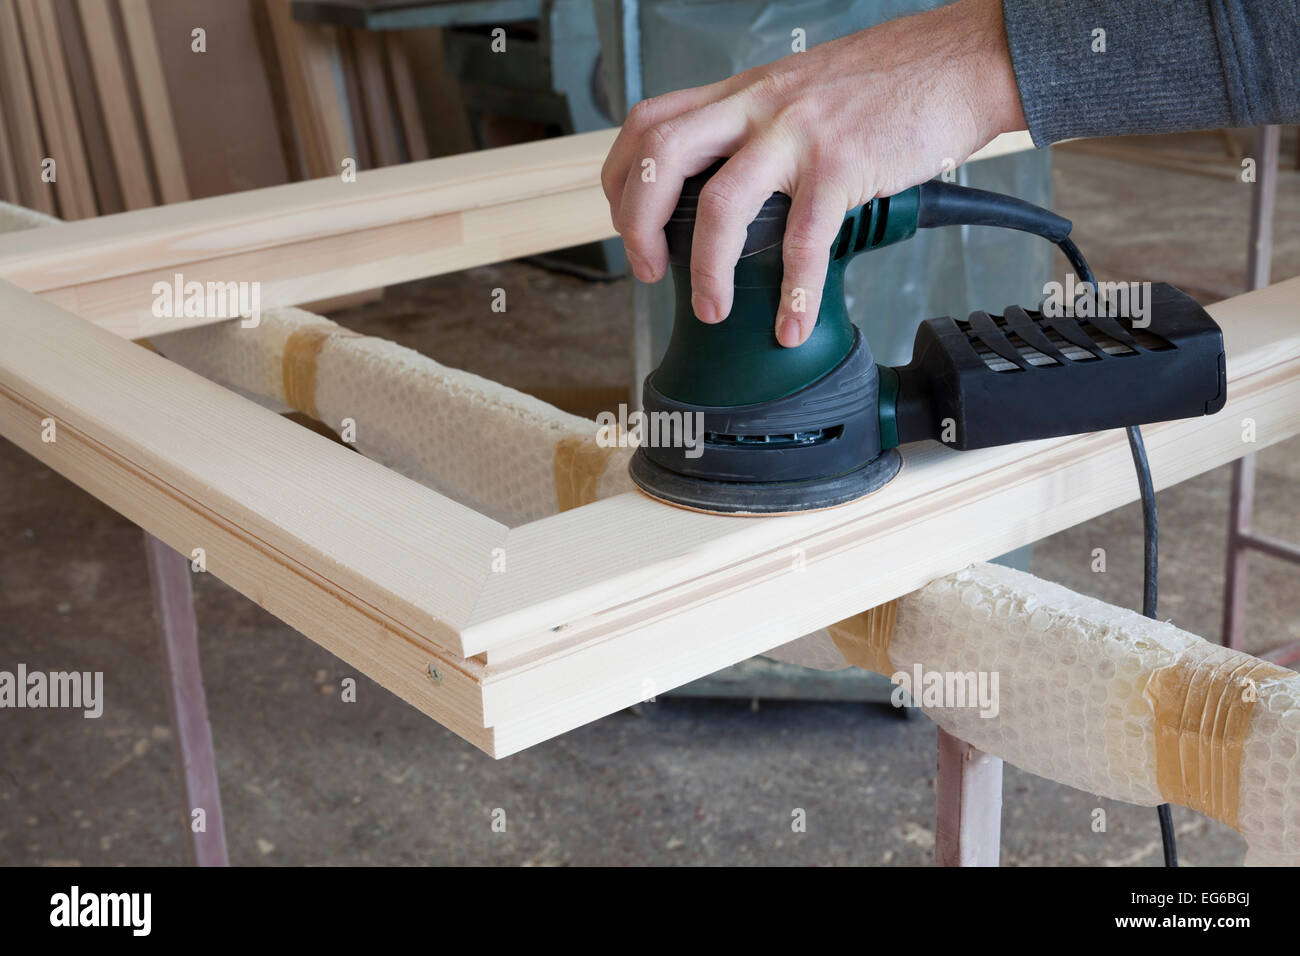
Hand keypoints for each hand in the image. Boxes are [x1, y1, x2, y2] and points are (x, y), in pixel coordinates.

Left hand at [601, 0, 1026, 346]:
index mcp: (742, 92)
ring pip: (718, 203)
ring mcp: (797, 134)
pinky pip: (804, 240)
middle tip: (647, 270)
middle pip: (660, 156)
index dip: (621, 178)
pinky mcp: (842, 165)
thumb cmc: (887, 83)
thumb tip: (728, 185)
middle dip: (636, 223)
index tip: (627, 223)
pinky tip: (793, 325)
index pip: (649, 124)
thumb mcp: (799, 91)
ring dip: (704, 268)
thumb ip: (757, 128)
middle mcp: (757, 105)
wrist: (961, 60)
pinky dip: (794, 294)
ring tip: (712, 309)